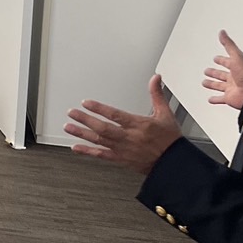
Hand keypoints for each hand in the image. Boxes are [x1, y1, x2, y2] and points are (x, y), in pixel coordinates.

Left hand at [64, 76, 181, 175]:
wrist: (174, 163)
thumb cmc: (170, 140)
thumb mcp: (166, 114)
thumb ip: (157, 95)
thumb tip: (155, 79)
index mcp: (139, 125)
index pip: (115, 115)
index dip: (99, 109)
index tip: (86, 103)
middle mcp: (129, 138)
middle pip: (103, 128)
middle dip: (86, 120)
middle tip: (72, 113)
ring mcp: (123, 149)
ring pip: (99, 141)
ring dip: (82, 134)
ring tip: (68, 127)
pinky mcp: (121, 159)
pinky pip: (102, 155)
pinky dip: (88, 152)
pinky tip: (76, 147)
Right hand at [204, 29, 242, 108]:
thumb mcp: (237, 56)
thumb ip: (229, 44)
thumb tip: (222, 32)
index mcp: (237, 67)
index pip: (227, 62)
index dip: (221, 60)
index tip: (216, 58)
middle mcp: (234, 78)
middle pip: (222, 74)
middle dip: (214, 72)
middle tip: (208, 70)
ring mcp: (231, 88)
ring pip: (219, 85)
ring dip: (212, 84)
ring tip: (205, 82)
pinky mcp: (229, 98)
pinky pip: (220, 99)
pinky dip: (215, 99)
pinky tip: (210, 99)